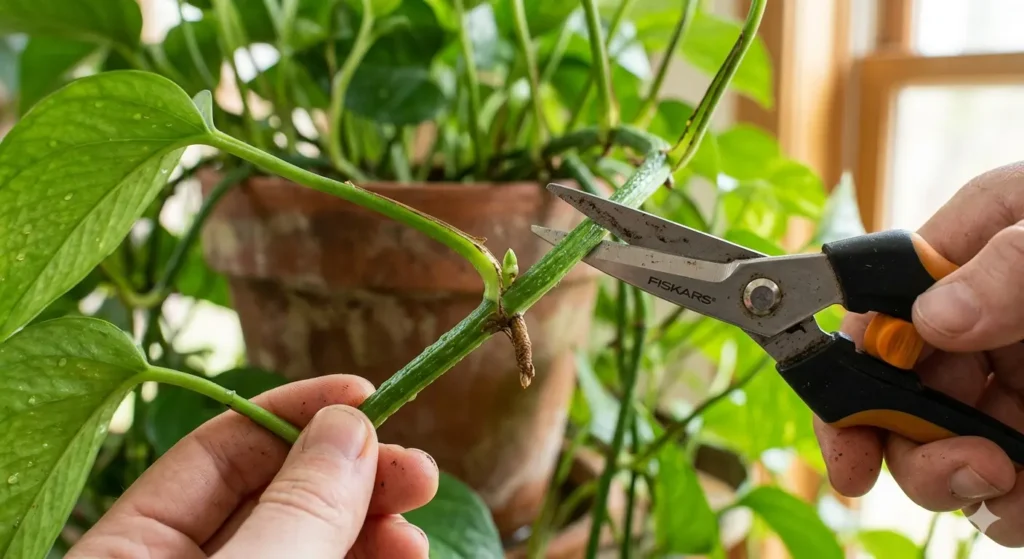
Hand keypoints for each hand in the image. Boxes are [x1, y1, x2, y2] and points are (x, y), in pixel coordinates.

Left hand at [67, 374, 438, 557]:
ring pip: (306, 542)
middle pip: (274, 496)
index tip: (369, 395)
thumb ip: (296, 511)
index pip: (216, 450)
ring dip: (370, 524)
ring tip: (418, 521)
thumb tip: (348, 424)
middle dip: (352, 475)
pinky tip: (403, 552)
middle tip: (419, 470)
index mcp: (126, 552)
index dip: (296, 412)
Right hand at [815, 162, 1023, 545]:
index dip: (850, 374)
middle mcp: (988, 319)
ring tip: (1012, 484)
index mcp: (978, 248)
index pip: (879, 310)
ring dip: (963, 482)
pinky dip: (1014, 506)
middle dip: (912, 444)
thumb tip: (936, 317)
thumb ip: (1013, 264)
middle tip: (967, 470)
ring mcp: (1021, 382)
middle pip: (901, 392)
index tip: (849, 443)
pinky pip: (1011, 484)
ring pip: (948, 447)